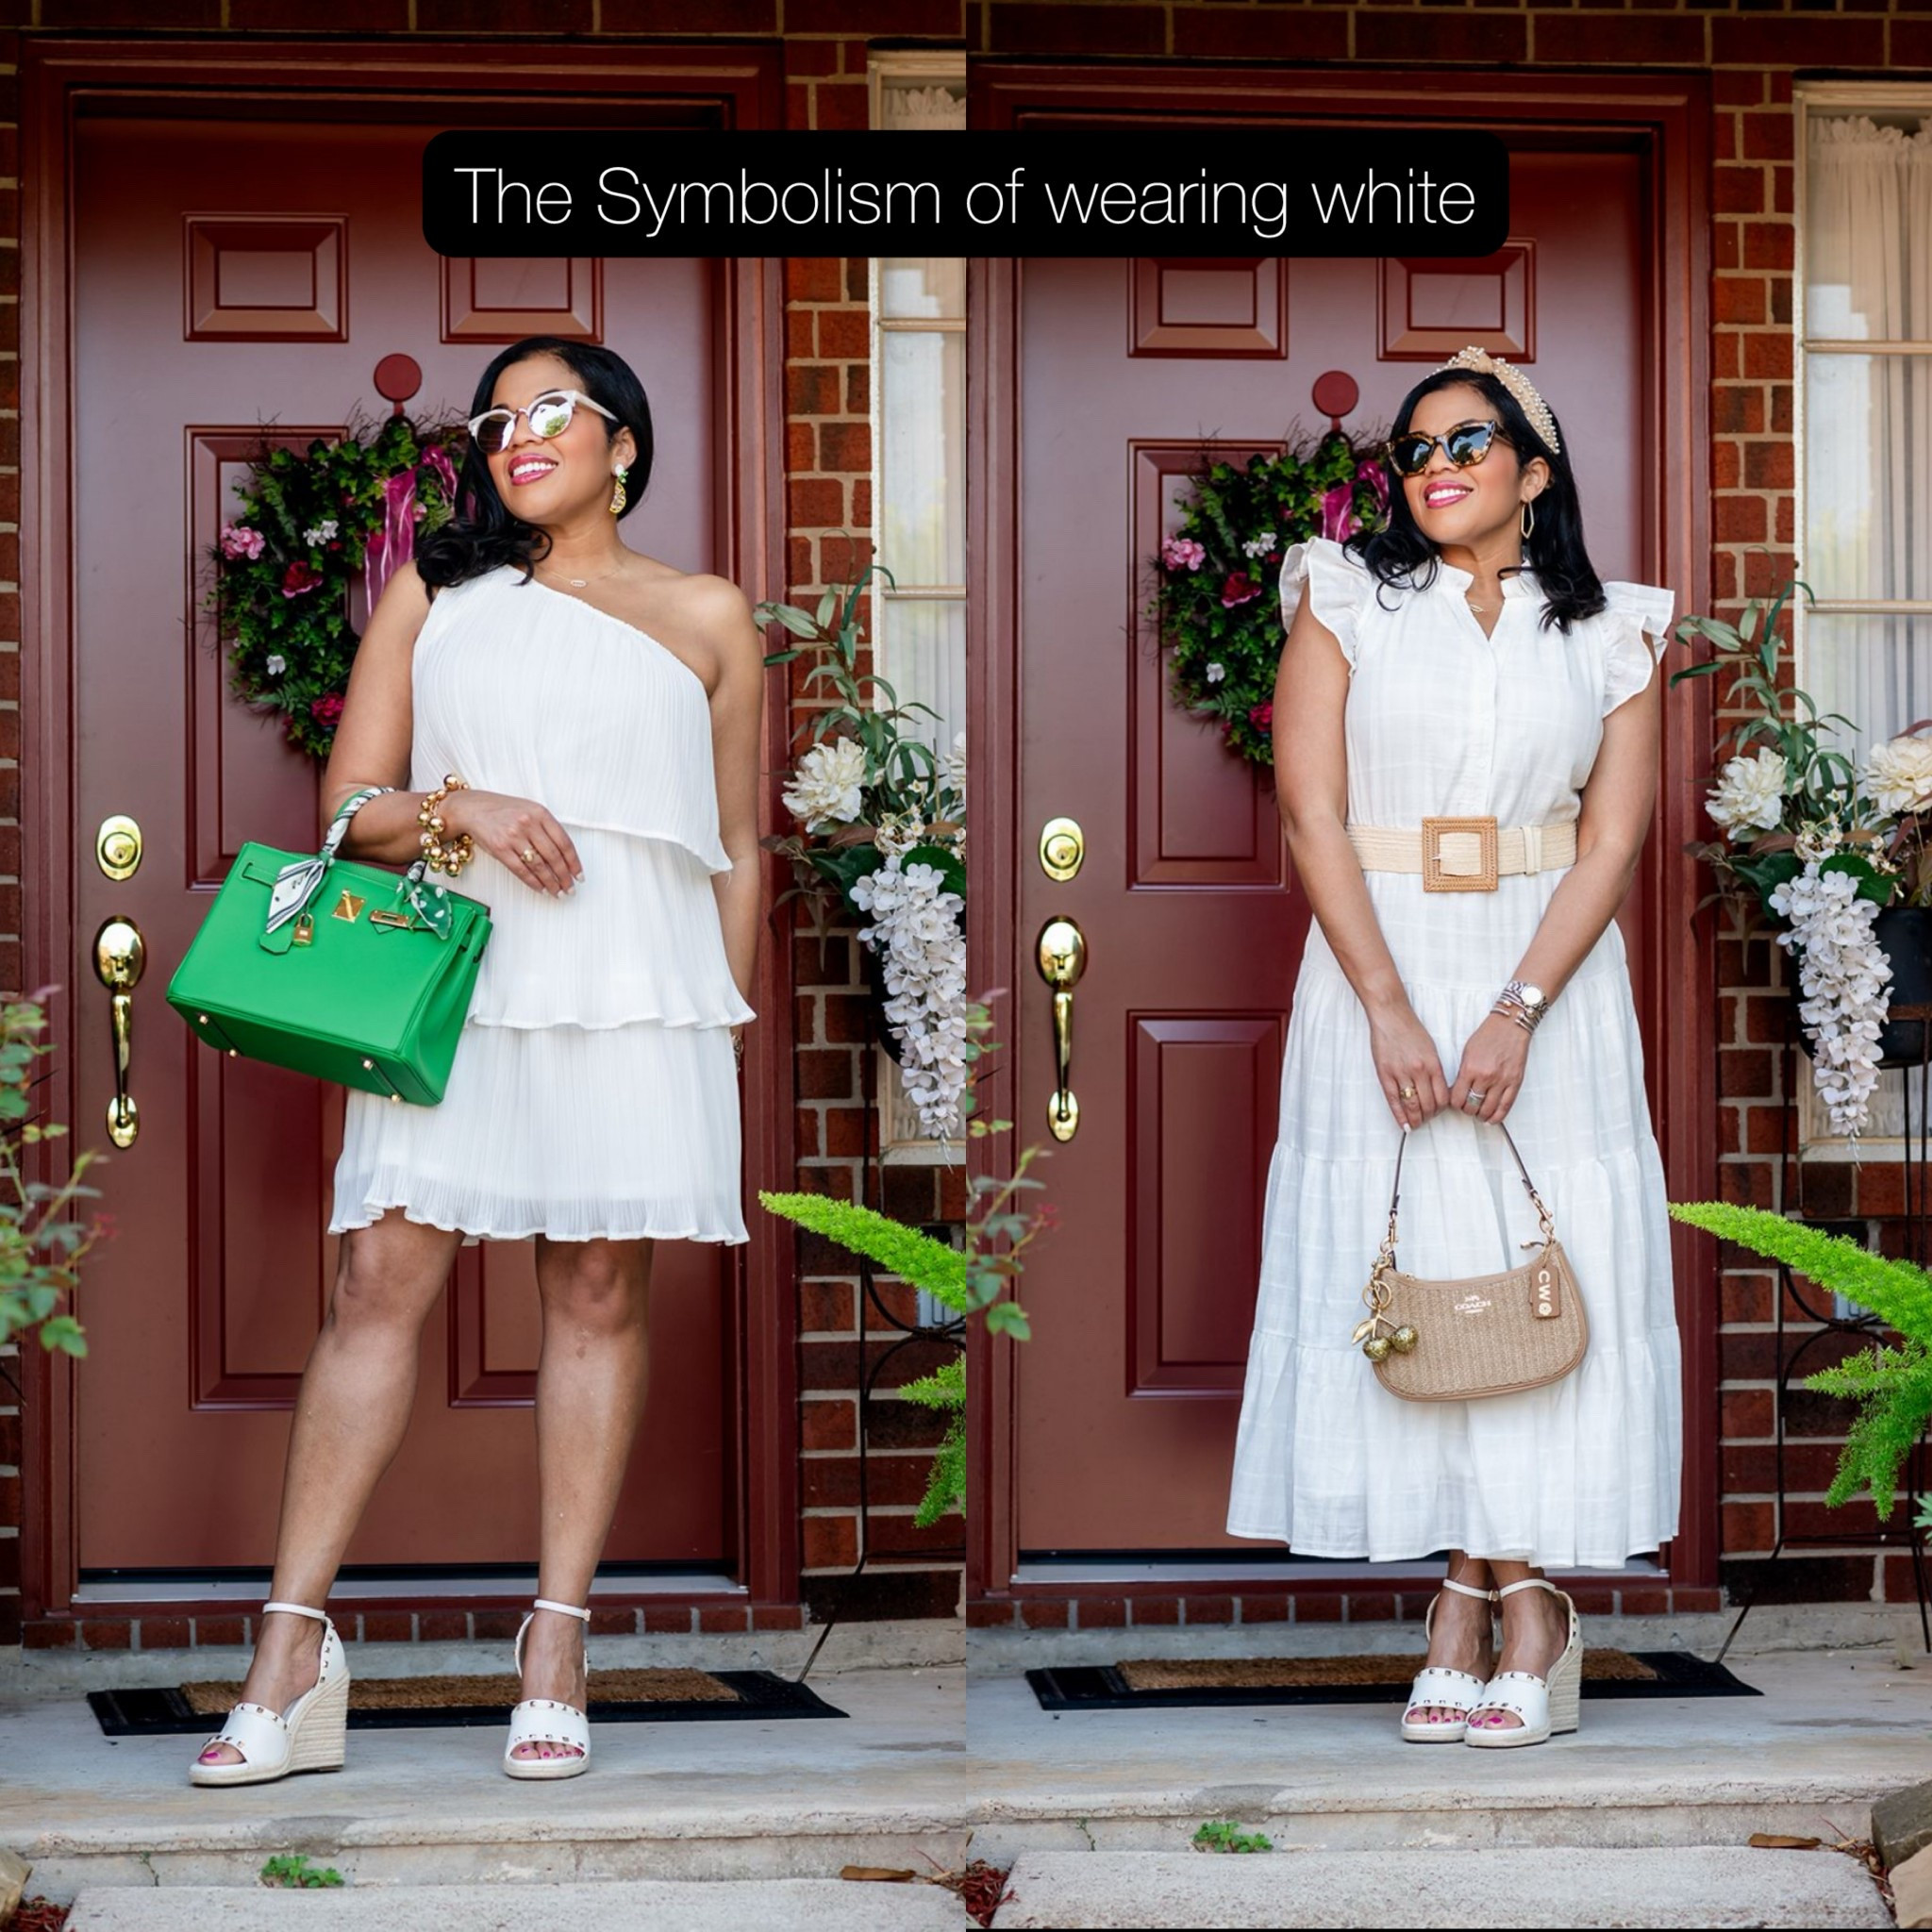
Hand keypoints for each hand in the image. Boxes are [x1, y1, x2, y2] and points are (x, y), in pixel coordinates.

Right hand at [441, 789, 582, 897]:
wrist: (471, 808)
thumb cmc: (501, 810)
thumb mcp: (528, 810)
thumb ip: (546, 827)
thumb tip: (564, 856)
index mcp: (540, 813)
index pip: (564, 842)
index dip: (574, 862)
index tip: (579, 874)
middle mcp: (528, 823)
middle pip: (553, 856)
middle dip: (564, 876)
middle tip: (570, 888)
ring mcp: (513, 836)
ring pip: (539, 865)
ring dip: (550, 882)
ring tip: (557, 892)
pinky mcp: (500, 849)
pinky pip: (521, 870)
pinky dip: (533, 882)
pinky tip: (540, 888)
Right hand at [1369, 1006, 1448, 1128]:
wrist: (1390, 1016)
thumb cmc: (1410, 1030)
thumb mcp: (1430, 1049)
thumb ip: (1434, 1070)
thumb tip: (1436, 1091)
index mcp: (1433, 1064)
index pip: (1443, 1096)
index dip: (1442, 1109)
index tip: (1438, 1112)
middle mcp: (1419, 1071)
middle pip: (1429, 1104)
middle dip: (1429, 1116)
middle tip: (1427, 1119)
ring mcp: (1401, 1073)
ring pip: (1412, 1105)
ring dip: (1415, 1119)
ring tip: (1415, 1124)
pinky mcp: (1385, 1074)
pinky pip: (1393, 1100)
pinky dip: (1399, 1115)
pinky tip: (1403, 1124)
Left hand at [1448, 1012, 1530, 1123]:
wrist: (1510, 1026)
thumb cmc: (1488, 1036)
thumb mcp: (1467, 1053)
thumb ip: (1462, 1074)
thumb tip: (1456, 1092)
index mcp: (1470, 1069)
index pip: (1457, 1098)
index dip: (1454, 1104)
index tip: (1455, 1102)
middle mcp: (1486, 1077)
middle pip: (1471, 1106)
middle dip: (1467, 1110)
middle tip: (1467, 1107)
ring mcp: (1502, 1081)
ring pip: (1488, 1110)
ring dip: (1481, 1115)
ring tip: (1478, 1113)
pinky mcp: (1515, 1082)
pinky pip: (1506, 1106)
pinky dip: (1497, 1116)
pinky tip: (1492, 1119)